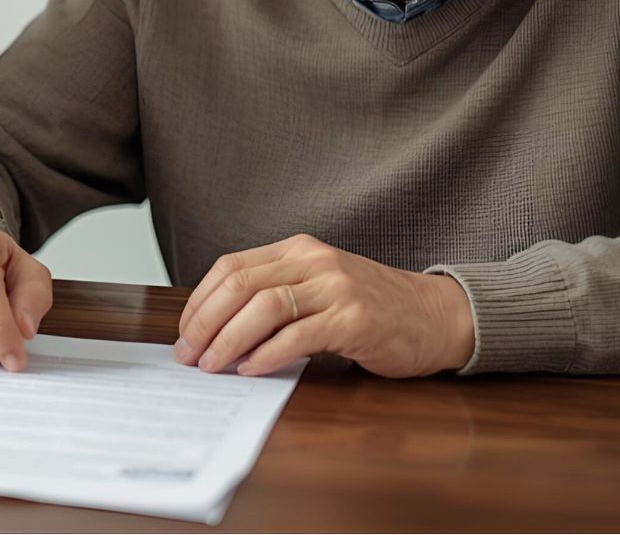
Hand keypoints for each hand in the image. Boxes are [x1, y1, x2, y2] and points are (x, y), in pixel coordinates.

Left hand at [175, 234, 473, 377]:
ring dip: (228, 340)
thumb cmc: (371, 308)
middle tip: (188, 355)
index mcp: (297, 250)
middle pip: (240, 285)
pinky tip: (251, 370)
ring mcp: (336, 287)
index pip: (230, 267)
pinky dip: (267, 354)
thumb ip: (275, 298)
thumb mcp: (317, 288)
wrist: (435, 316)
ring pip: (263, 307)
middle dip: (204, 322)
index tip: (184, 333)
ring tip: (213, 366)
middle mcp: (314, 261)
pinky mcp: (354, 319)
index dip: (199, 301)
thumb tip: (216, 330)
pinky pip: (298, 335)